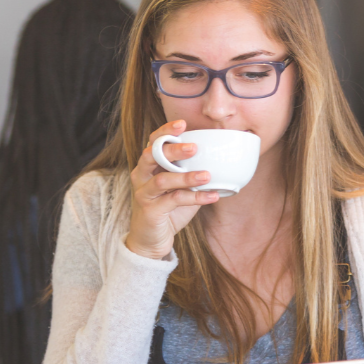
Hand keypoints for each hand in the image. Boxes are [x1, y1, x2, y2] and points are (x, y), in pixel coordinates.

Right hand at [123, 120, 220, 259]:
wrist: (151, 240)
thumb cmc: (167, 209)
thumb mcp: (179, 187)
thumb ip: (191, 172)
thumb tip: (221, 161)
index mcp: (148, 166)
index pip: (153, 142)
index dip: (165, 131)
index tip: (182, 124)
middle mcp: (142, 176)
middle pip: (152, 156)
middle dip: (173, 150)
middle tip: (194, 147)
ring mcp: (144, 194)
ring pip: (162, 180)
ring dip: (186, 177)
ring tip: (207, 175)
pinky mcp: (150, 211)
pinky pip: (173, 201)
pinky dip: (195, 197)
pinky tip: (212, 196)